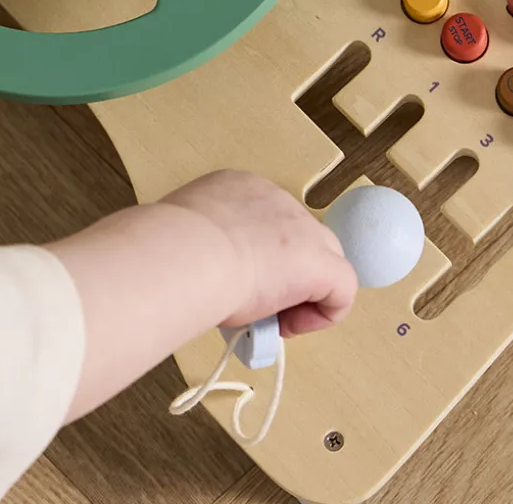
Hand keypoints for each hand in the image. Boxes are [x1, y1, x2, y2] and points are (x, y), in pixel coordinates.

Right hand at [161, 170, 357, 337]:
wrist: (187, 254)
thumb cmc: (171, 249)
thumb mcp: (183, 234)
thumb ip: (200, 242)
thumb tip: (198, 268)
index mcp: (238, 185)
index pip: (263, 220)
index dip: (254, 254)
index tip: (229, 277)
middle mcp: (275, 198)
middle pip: (298, 236)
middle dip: (284, 270)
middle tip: (253, 299)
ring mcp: (301, 227)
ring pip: (322, 259)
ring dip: (301, 290)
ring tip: (267, 317)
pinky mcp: (320, 262)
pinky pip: (341, 288)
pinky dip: (322, 313)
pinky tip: (289, 326)